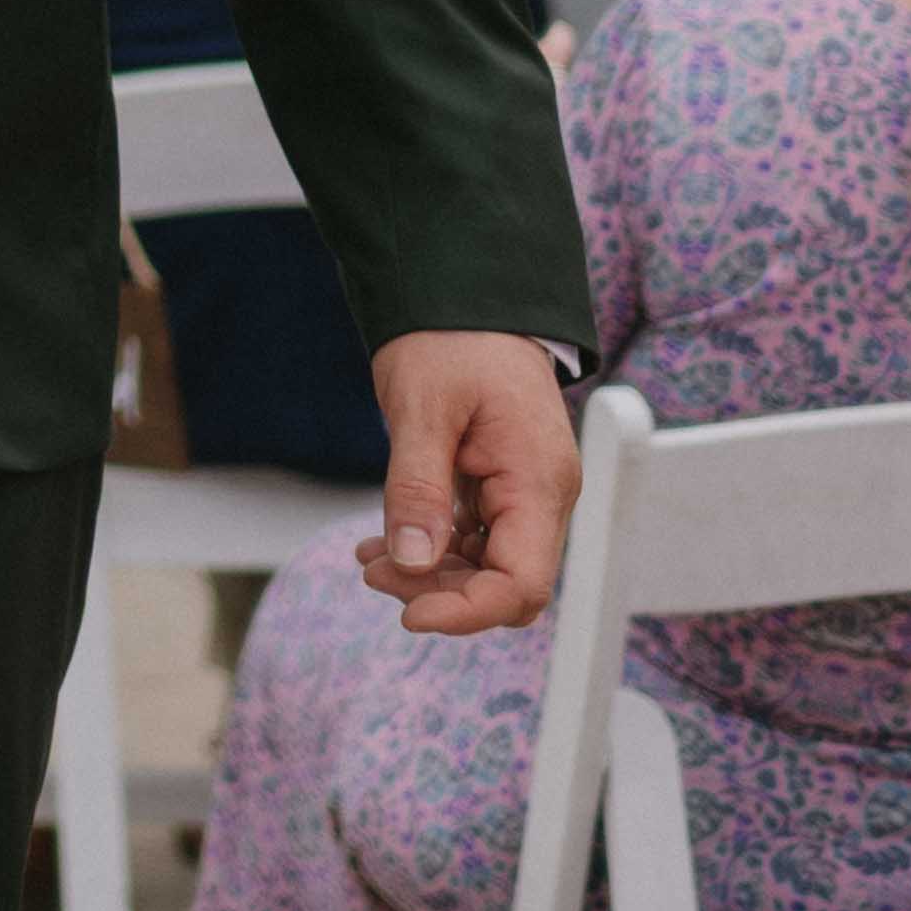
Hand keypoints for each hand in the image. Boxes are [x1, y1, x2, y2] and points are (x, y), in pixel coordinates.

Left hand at [361, 331, 574, 634]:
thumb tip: (412, 561)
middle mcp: (542, 495)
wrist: (467, 295)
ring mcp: (525, 492)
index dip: (469, 611)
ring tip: (369, 559)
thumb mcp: (422, 409)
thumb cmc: (453, 338)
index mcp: (538, 481)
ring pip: (488, 566)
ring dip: (431, 572)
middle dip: (441, 592)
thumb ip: (417, 487)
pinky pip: (475, 537)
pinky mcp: (501, 485)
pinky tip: (385, 542)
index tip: (410, 614)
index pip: (523, 583)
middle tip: (372, 571)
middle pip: (506, 583)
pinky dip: (433, 546)